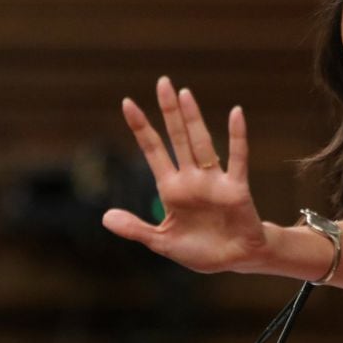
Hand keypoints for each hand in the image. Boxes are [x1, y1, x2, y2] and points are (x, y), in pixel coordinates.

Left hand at [102, 76, 267, 273]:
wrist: (235, 260)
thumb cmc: (200, 250)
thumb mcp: (161, 243)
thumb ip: (135, 229)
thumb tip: (105, 218)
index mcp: (170, 188)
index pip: (152, 150)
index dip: (140, 127)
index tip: (127, 103)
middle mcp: (191, 178)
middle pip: (177, 138)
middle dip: (168, 112)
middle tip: (162, 82)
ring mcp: (213, 181)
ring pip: (201, 143)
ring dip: (193, 119)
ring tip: (184, 94)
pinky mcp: (236, 188)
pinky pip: (237, 158)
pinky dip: (236, 137)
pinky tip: (235, 114)